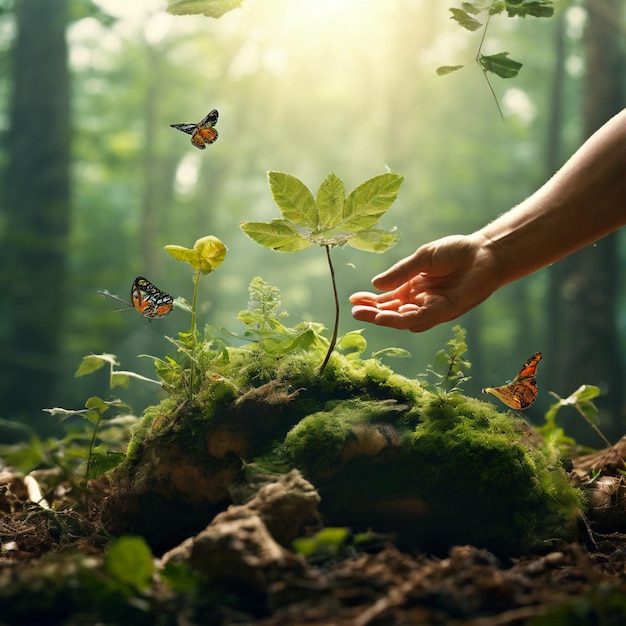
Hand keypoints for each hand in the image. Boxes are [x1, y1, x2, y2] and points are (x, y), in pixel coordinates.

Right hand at [349, 234, 503, 331]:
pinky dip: (404, 319)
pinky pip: (423, 318)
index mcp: (412, 288)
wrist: (484, 252)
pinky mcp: (446, 310)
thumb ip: (401, 272)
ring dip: (386, 319)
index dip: (370, 302)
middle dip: (373, 314)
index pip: (387, 300)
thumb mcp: (422, 258)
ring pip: (405, 320)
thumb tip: (375, 284)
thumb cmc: (455, 252)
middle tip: (355, 313)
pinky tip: (390, 316)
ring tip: (368, 315)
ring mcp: (433, 308)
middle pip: (392, 313)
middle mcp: (420, 302)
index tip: (353, 301)